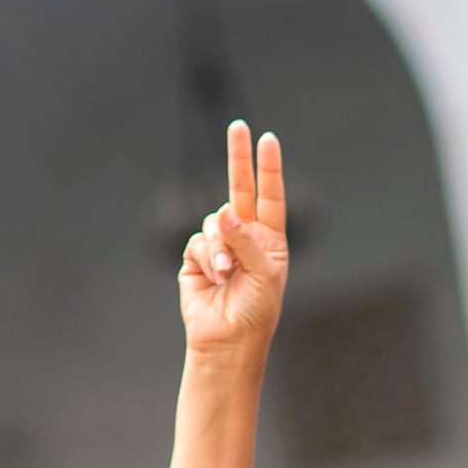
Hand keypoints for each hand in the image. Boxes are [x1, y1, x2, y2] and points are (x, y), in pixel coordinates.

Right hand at [177, 121, 289, 365]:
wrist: (228, 340)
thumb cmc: (256, 311)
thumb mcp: (263, 274)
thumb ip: (245, 240)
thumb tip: (225, 209)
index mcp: (270, 239)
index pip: (270, 196)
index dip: (268, 168)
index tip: (268, 139)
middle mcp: (245, 237)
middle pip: (240, 188)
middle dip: (238, 158)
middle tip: (238, 127)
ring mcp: (220, 245)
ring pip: (214, 223)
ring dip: (220, 247)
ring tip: (227, 275)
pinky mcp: (196, 256)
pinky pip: (198, 241)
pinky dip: (207, 257)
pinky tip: (214, 278)